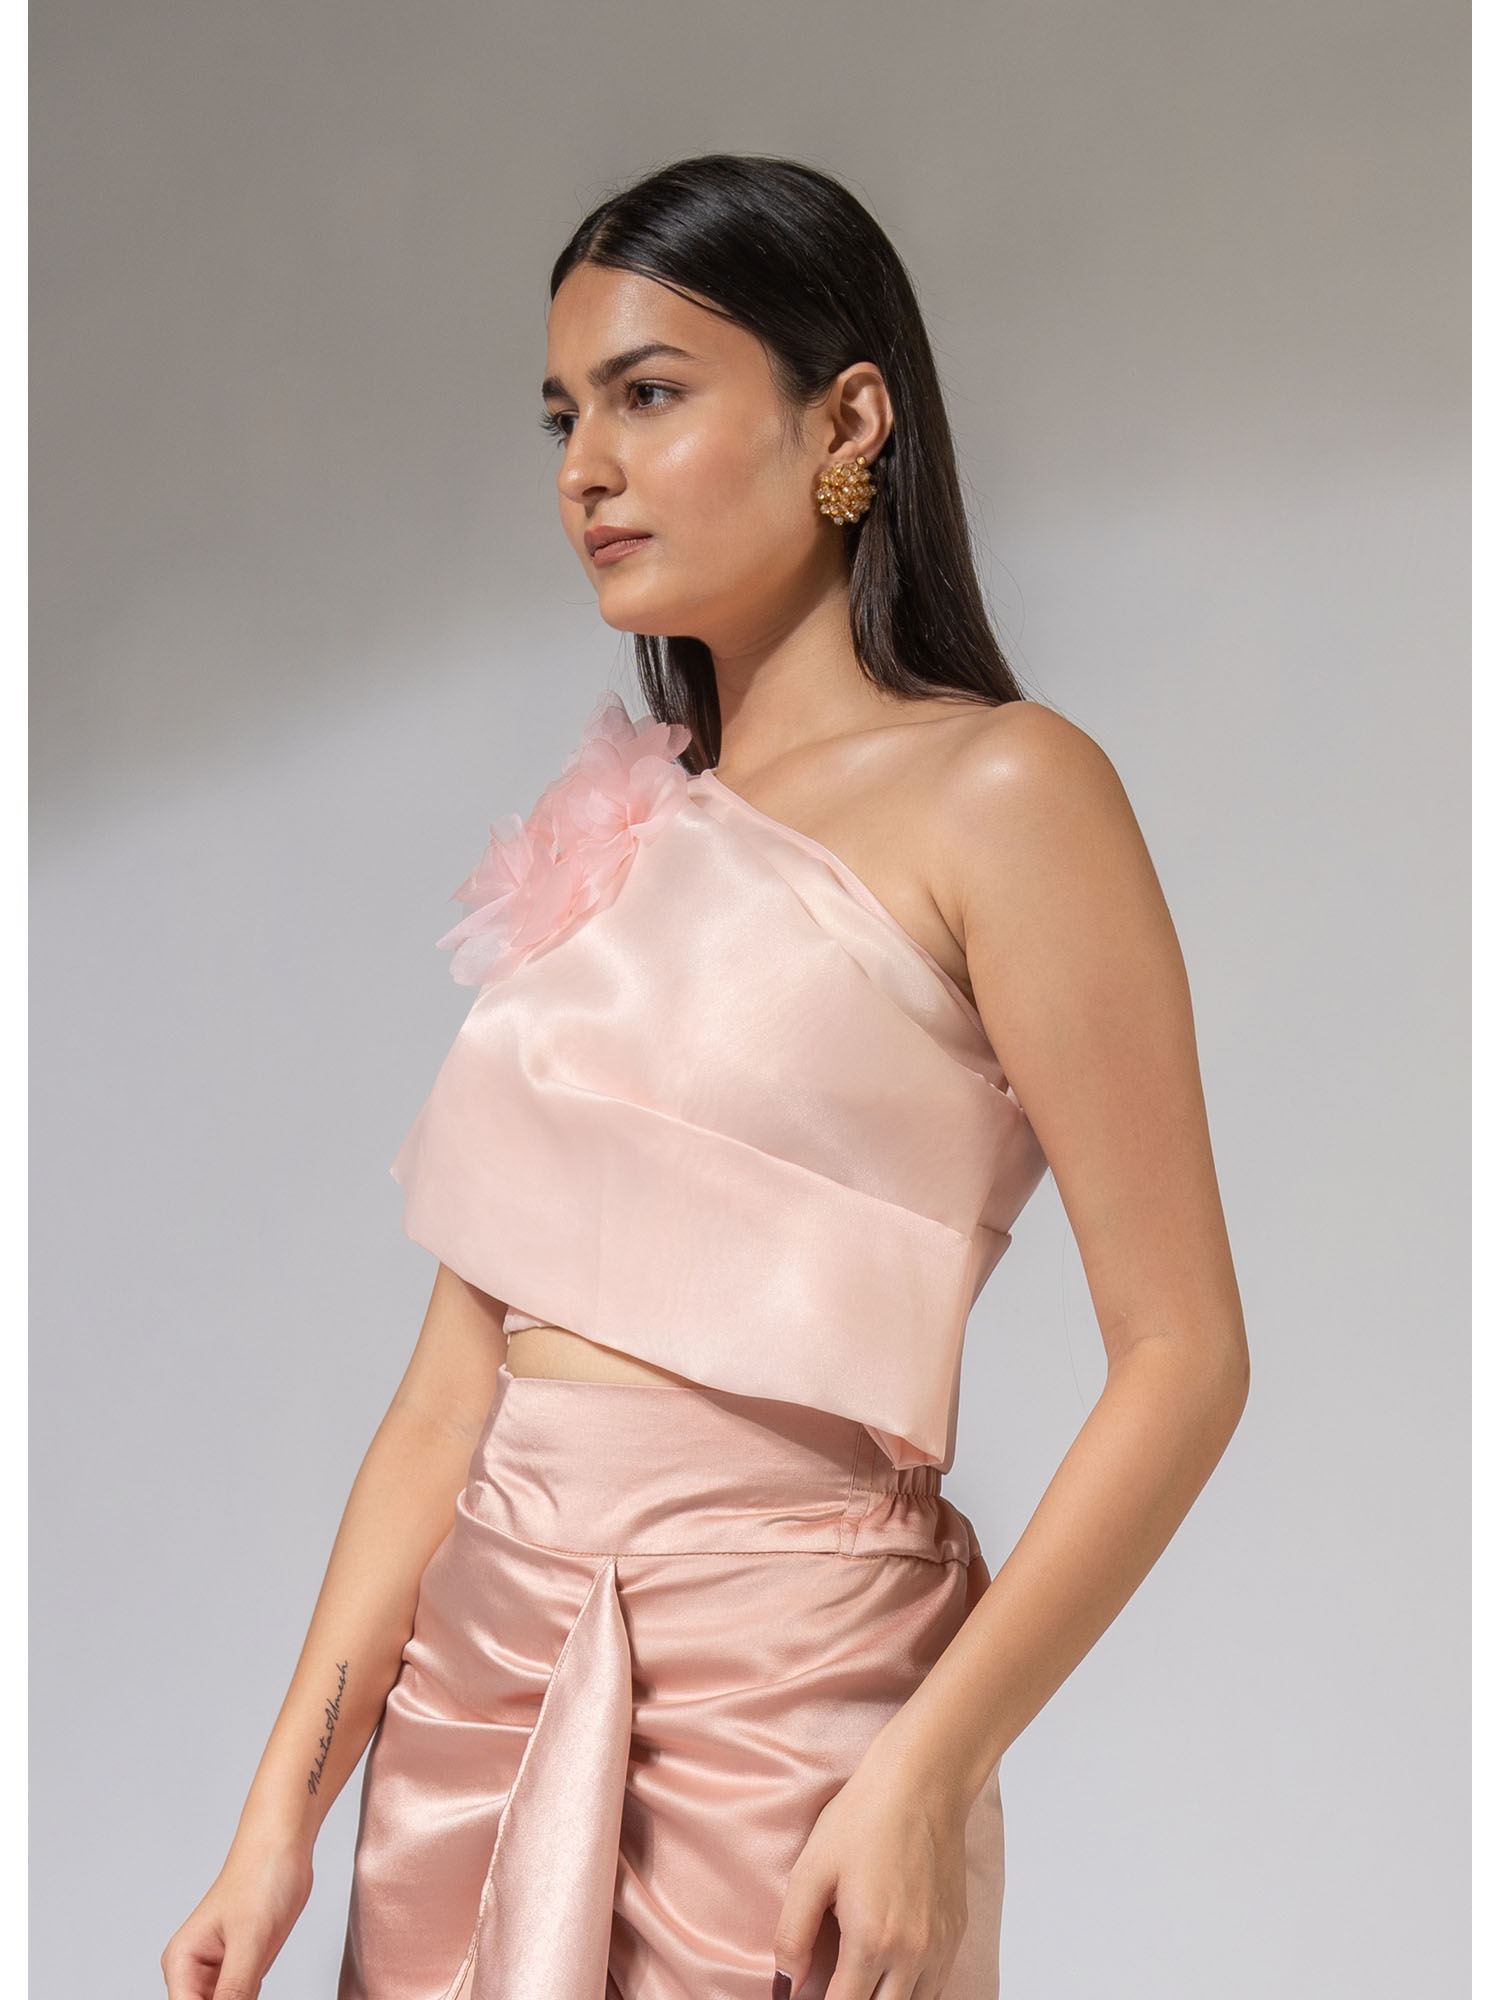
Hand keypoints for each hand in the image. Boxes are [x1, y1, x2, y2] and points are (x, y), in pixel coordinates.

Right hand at [160, 1833, 314, 1999]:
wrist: (283, 1846)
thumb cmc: (261, 1877)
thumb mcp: (250, 1939)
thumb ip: (235, 1988)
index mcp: (182, 1962)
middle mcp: (194, 1969)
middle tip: (252, 1991)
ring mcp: (219, 1969)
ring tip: (257, 1976)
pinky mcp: (242, 1966)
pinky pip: (242, 1999)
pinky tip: (261, 1988)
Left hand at [773, 1732, 971, 1998]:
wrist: (923, 1780)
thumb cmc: (864, 1816)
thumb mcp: (811, 1870)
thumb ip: (793, 1935)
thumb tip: (784, 1985)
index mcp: (872, 1940)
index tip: (807, 1998)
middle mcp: (912, 1953)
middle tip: (833, 1985)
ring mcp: (939, 1945)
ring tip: (861, 1980)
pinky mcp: (956, 1932)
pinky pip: (936, 1985)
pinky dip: (912, 1990)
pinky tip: (890, 1972)